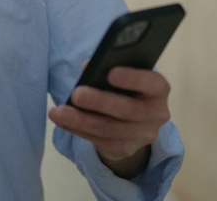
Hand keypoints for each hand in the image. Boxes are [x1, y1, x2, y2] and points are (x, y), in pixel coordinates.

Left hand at [48, 67, 171, 178]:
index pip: (152, 83)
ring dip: (80, 120)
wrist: (133, 119)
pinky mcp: (126, 149)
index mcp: (158, 89)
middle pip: (128, 110)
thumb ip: (109, 68)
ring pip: (109, 129)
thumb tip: (88, 67)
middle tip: (76, 94)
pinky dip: (78, 130)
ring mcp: (143, 135)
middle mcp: (157, 114)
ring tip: (58, 112)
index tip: (110, 72)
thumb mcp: (122, 74)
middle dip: (99, 102)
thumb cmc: (124, 87)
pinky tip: (62, 121)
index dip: (133, 78)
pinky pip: (100, 141)